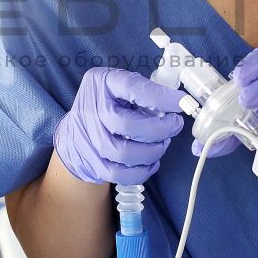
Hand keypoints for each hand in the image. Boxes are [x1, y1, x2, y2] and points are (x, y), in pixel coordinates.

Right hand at [54, 67, 185, 184]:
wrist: (77, 132)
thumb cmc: (107, 104)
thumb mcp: (121, 86)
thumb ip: (144, 90)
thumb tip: (177, 101)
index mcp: (102, 83)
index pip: (131, 88)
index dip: (159, 97)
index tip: (180, 102)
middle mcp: (91, 110)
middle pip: (128, 125)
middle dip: (160, 129)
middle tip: (175, 125)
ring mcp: (90, 140)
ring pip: (125, 153)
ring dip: (153, 151)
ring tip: (162, 143)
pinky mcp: (94, 164)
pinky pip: (121, 174)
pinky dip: (142, 171)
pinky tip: (152, 162)